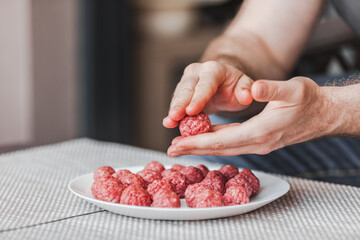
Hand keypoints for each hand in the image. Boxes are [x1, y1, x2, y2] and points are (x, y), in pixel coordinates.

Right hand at [163, 61, 253, 127]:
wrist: (223, 85)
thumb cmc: (235, 87)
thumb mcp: (245, 87)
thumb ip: (247, 90)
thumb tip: (247, 96)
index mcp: (214, 69)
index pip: (206, 84)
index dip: (198, 98)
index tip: (191, 111)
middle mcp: (197, 72)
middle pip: (187, 88)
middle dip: (180, 104)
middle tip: (174, 117)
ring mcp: (186, 81)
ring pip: (178, 96)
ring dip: (173, 110)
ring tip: (168, 122)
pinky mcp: (180, 92)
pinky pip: (175, 103)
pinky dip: (172, 114)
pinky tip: (168, 123)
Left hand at [167, 77, 334, 156]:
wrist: (324, 114)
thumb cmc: (310, 101)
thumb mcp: (294, 90)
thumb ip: (273, 90)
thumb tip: (253, 89)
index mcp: (262, 131)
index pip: (224, 140)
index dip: (199, 142)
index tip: (178, 143)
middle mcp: (258, 143)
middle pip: (220, 148)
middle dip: (194, 149)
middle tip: (171, 150)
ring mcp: (259, 144)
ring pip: (225, 148)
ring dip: (202, 148)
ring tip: (181, 147)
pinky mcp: (260, 141)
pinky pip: (232, 144)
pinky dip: (216, 142)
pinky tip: (204, 138)